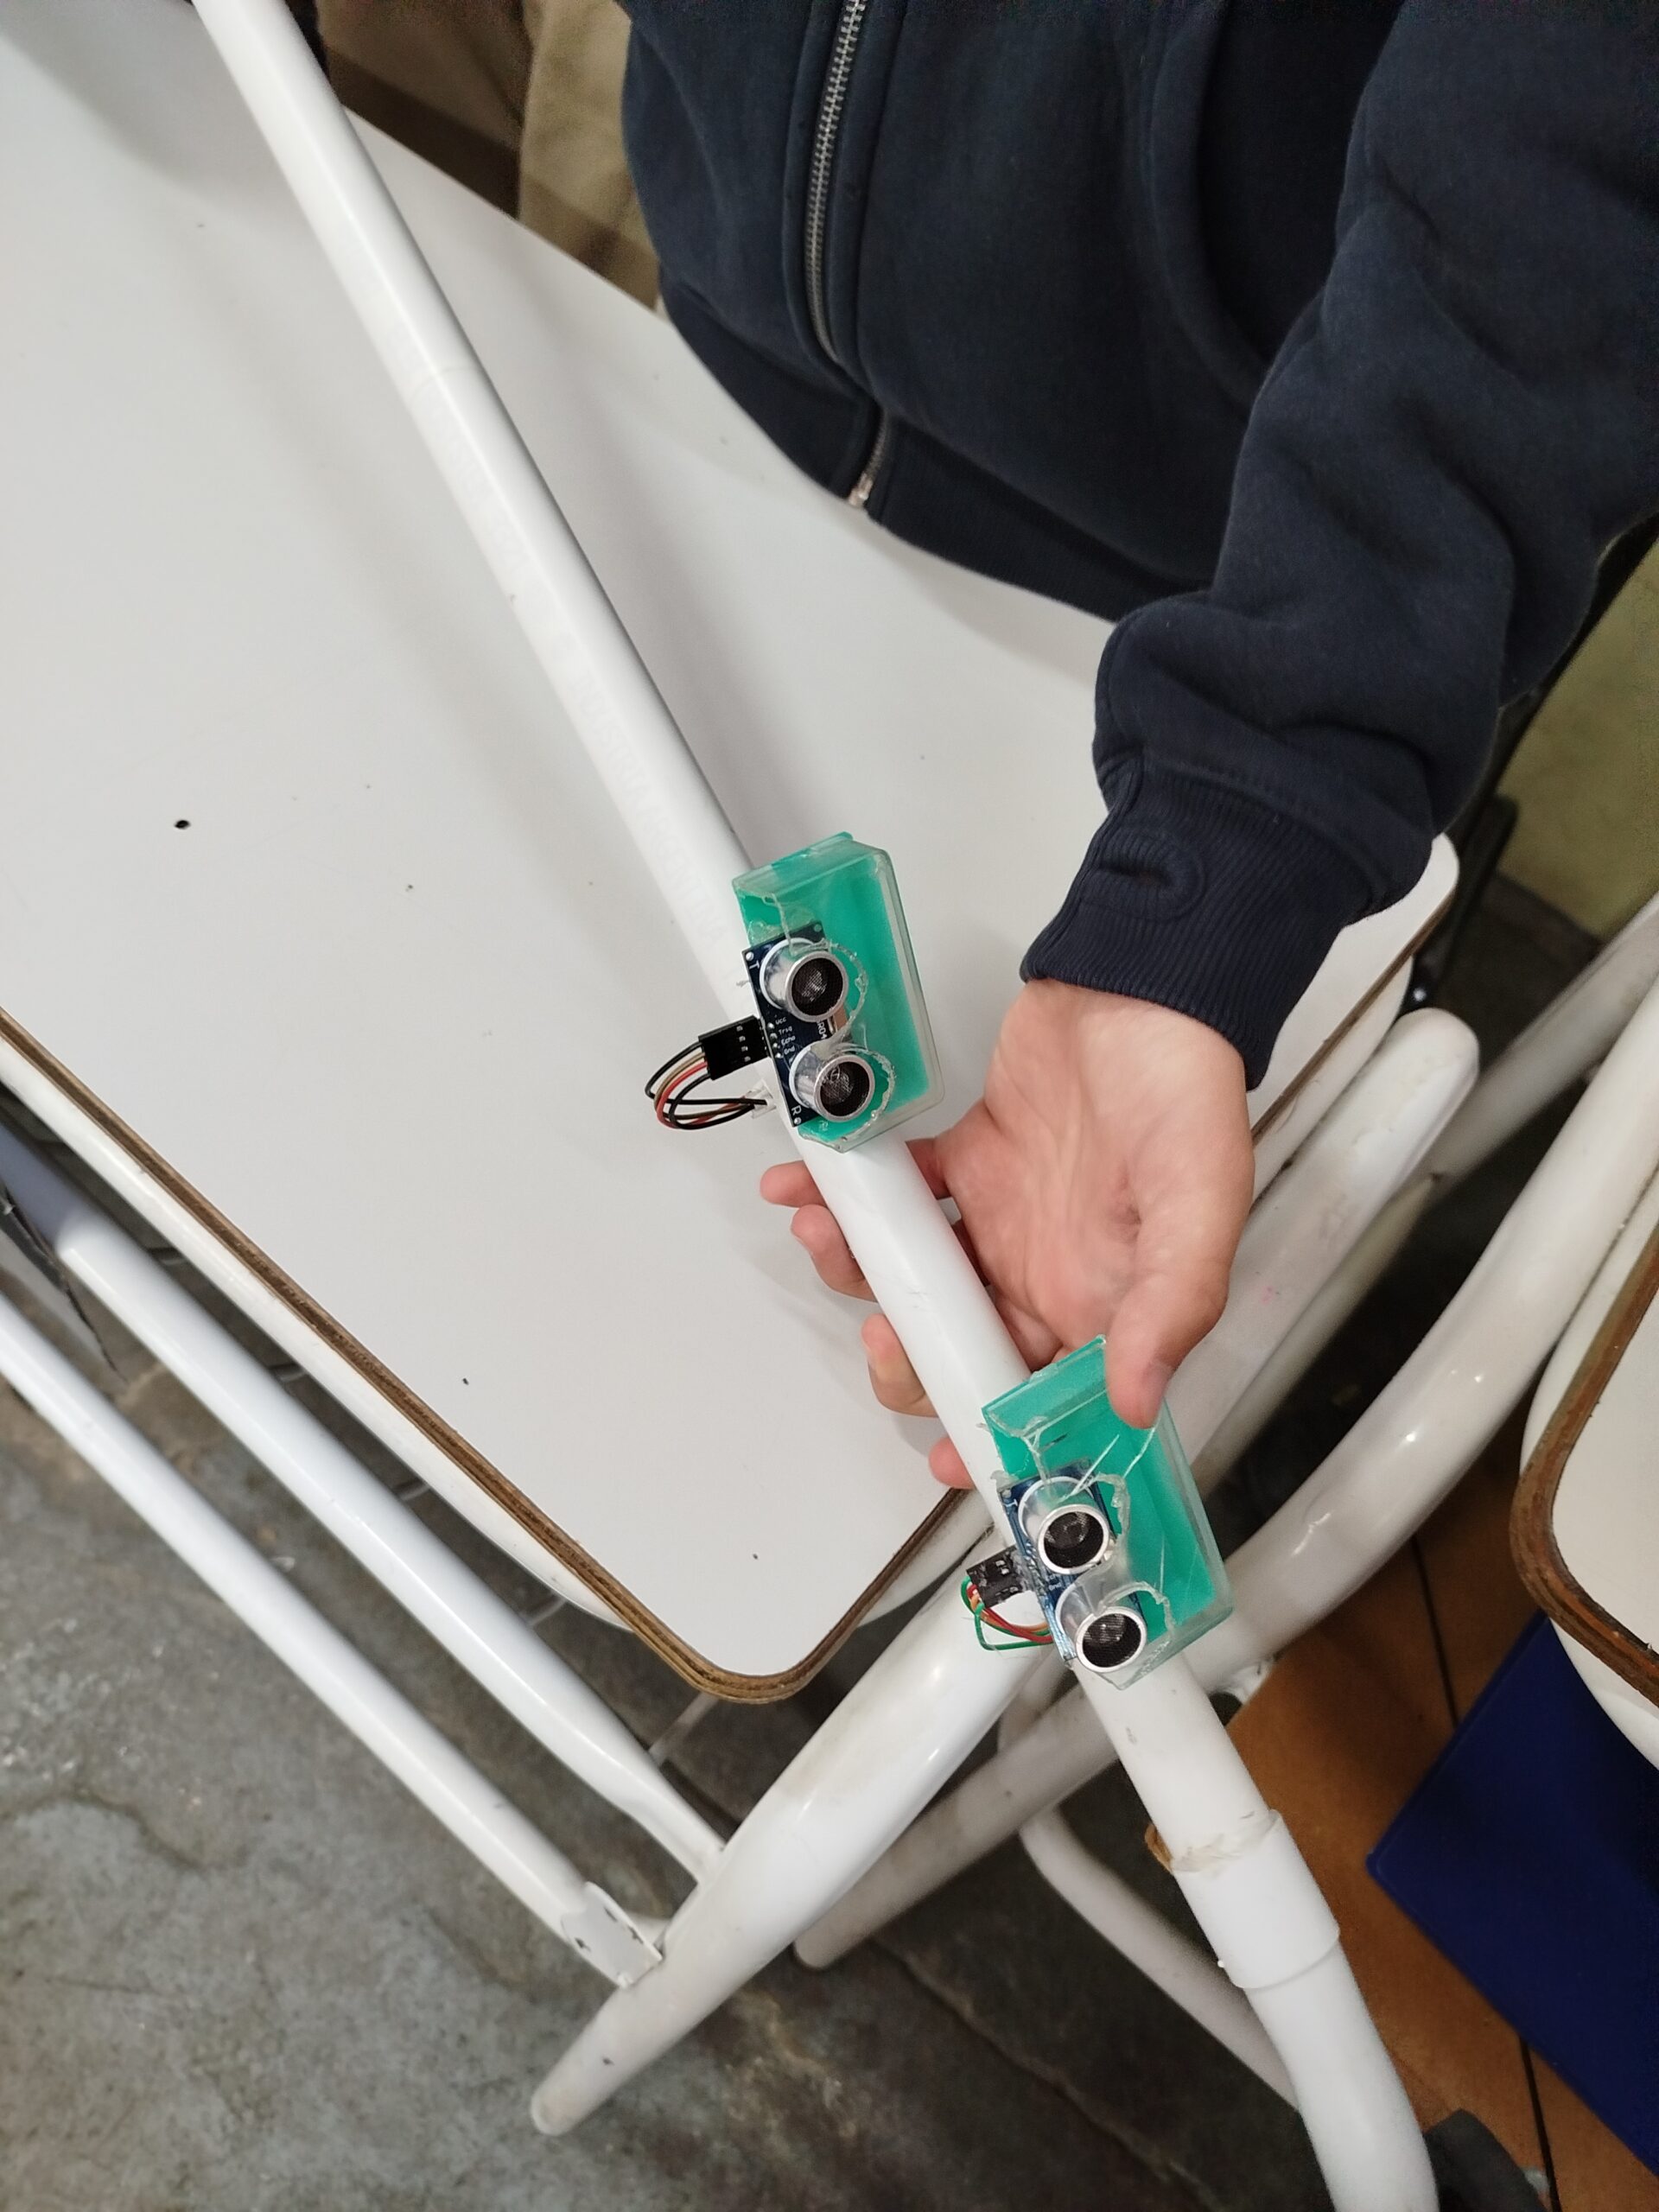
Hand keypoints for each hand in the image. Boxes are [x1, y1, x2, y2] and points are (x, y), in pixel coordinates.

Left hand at [760, 981, 1253, 1484]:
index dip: (996, 1437)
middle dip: (908, 1358)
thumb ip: (1172, 1304)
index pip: (1049, 1400)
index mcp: (1107, 1302)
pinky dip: (848, 1195)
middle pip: (963, 1351)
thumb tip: (1134, 1400)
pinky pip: (899, 1195)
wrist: (1146, 981)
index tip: (947, 1460)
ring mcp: (1002, 1220)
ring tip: (826, 1235)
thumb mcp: (1201, 1203)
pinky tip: (805, 1188)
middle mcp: (1048, 1273)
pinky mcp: (969, 1162)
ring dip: (861, 1271)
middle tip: (882, 1332)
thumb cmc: (1187, 1087)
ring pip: (916, 1278)